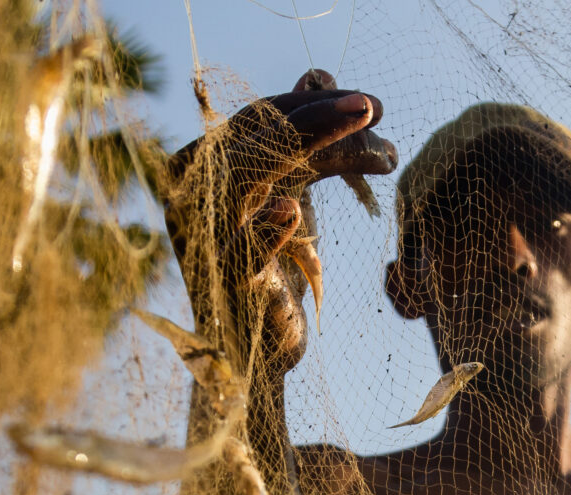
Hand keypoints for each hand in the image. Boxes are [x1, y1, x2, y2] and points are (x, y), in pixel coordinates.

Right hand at [166, 69, 395, 373]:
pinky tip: (291, 215)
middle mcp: (196, 197)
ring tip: (373, 152)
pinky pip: (238, 255)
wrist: (262, 347)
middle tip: (374, 108)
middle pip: (253, 138)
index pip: (258, 119)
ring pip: (243, 179)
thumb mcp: (295, 189)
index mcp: (209, 170)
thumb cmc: (278, 266)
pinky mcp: (225, 288)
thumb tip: (316, 71)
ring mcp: (206, 241)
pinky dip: (263, 234)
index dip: (313, 106)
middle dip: (316, 119)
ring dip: (305, 154)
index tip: (371, 105)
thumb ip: (301, 137)